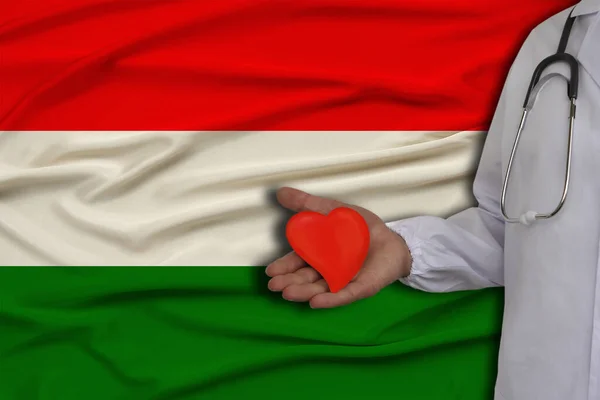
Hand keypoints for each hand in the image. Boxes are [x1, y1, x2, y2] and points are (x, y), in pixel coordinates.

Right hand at [266, 187, 412, 307]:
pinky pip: (344, 295)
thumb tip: (280, 192)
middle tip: (274, 286)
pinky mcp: (361, 288)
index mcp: (320, 256)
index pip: (299, 263)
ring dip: (304, 292)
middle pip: (306, 278)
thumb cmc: (362, 228)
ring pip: (321, 289)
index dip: (284, 267)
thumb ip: (307, 204)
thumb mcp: (332, 211)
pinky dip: (329, 299)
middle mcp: (328, 271)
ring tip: (288, 293)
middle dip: (290, 282)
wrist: (393, 237)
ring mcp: (344, 281)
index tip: (270, 272)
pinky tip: (315, 302)